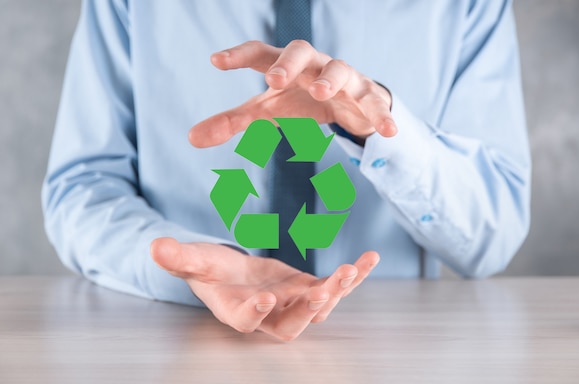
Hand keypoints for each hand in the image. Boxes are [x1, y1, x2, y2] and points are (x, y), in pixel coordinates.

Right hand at [150, 238, 379, 340]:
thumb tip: (155, 247)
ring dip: (337, 291)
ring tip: (352, 268)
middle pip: (291, 324)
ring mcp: (293, 304)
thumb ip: (178, 257)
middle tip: (320, 290)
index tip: (265, 298)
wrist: (232, 274)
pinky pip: (335, 287)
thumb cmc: (209, 270)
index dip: (255, 313)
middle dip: (307, 309)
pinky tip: (371, 259)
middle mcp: (269, 315)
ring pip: (319, 308)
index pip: (245, 320)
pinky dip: (354, 276)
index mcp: (237, 311)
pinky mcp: (309, 289)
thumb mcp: (193, 260)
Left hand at [189, 40, 396, 147]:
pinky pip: (373, 101)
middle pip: (301, 51)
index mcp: (284, 65)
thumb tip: (191, 138)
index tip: (215, 61)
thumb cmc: (298, 97)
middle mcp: (312, 64)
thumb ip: (232, 121)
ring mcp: (342, 77)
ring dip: (330, 78)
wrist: (345, 99)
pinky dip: (380, 114)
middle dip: (288, 63)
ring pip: (339, 69)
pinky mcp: (366, 94)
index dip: (239, 55)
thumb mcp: (265, 110)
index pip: (260, 53)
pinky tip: (387, 132)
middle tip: (272, 80)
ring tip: (320, 92)